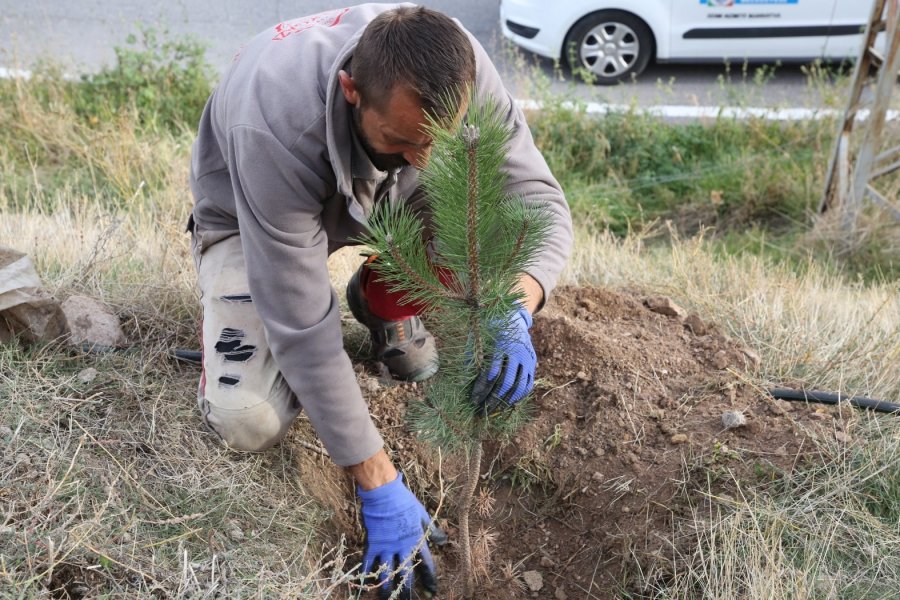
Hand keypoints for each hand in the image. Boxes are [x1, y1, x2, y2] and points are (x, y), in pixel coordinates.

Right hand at [358, 473, 437, 599]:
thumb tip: (443, 541)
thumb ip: (432, 529)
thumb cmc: (404, 501)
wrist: (384, 492)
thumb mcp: (422, 514)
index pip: (427, 564)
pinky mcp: (373, 543)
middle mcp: (402, 547)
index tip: (432, 592)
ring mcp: (387, 546)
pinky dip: (367, 574)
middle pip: (407, 574)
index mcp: (416, 540)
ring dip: (388, 589)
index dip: (430, 579)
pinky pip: (369, 562)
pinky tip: (366, 586)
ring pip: (387, 573)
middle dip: (408, 591)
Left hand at [471, 304, 535, 413]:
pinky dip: (519, 396)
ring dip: (506, 401)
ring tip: (494, 410)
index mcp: (500, 344)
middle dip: (493, 399)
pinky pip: (528, 383)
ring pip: (518, 385)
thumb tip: (463, 380)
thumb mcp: (478, 337)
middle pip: (505, 382)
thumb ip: (471, 356)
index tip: (473, 400)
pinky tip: (509, 404)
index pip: (491, 373)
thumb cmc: (490, 329)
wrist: (513, 318)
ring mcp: (527, 358)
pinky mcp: (532, 362)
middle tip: (482, 410)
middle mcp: (516, 352)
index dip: (482, 388)